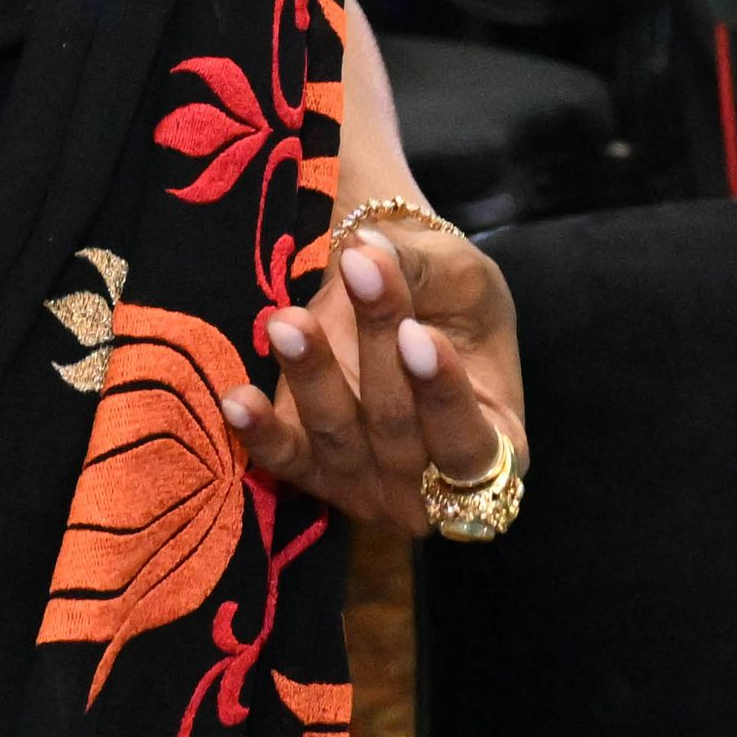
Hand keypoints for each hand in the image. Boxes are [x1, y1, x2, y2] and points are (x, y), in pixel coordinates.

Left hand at [221, 220, 527, 536]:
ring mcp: (364, 483)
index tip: (416, 332)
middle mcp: (430, 486)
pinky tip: (239, 399)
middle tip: (360, 273)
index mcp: (497, 449)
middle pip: (397, 429)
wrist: (402, 294)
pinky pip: (283, 459)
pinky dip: (260, 432)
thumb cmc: (452, 296)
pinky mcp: (308, 467)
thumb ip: (421, 271)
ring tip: (289, 320)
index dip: (442, 393)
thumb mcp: (460, 274)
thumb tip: (368, 249)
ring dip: (312, 375)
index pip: (469, 442)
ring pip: (337, 436)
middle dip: (375, 348)